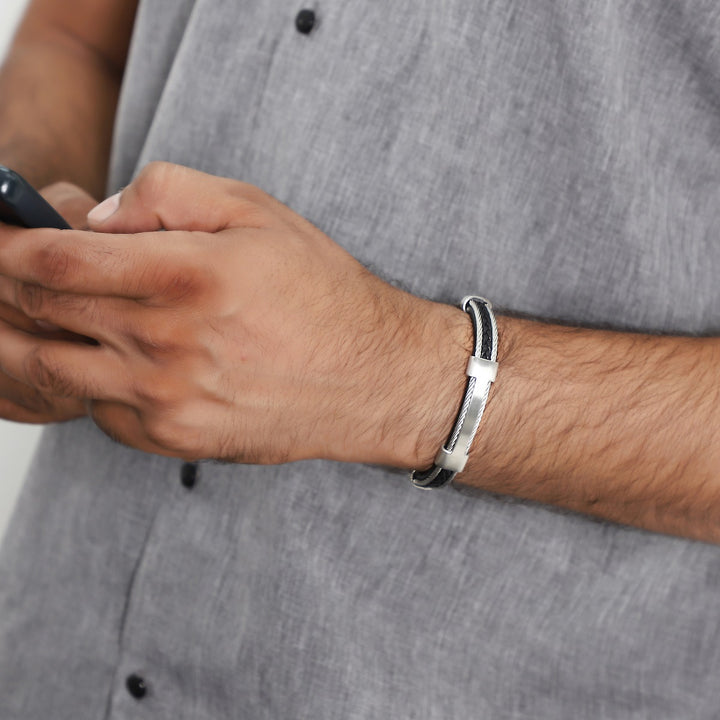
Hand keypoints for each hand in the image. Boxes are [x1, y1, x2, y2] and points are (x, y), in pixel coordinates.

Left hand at [0, 163, 469, 462]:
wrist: (370, 378)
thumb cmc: (321, 296)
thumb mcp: (258, 212)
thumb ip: (168, 193)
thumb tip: (99, 217)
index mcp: (185, 276)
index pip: (54, 260)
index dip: (10, 245)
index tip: (2, 237)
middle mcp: (166, 343)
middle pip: (42, 313)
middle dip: (12, 288)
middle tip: (13, 275)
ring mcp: (165, 400)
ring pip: (53, 368)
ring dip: (36, 338)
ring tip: (49, 317)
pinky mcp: (172, 438)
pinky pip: (97, 410)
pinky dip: (89, 381)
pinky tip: (117, 360)